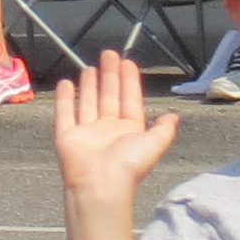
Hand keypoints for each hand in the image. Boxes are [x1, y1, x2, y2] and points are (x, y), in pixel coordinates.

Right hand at [50, 48, 178, 210]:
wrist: (101, 185)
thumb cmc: (128, 166)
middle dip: (110, 75)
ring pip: (88, 101)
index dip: (129, 80)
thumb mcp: (154, 145)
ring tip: (90, 66)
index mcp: (129, 129)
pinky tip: (66, 83)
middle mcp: (108, 128)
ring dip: (89, 84)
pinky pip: (65, 112)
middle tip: (109, 54)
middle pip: (109, 96)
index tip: (127, 62)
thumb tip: (174, 115)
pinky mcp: (67, 135)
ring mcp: (86, 131)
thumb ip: (164, 129)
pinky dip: (65, 98)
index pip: (129, 99)